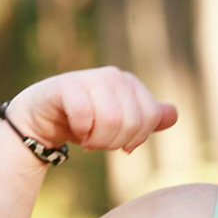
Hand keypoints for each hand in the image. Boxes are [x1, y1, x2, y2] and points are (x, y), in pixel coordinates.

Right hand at [5, 66, 177, 154]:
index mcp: (131, 84)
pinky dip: (80, 130)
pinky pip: (84, 114)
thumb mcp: (121, 122)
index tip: (119, 141)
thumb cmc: (86, 121)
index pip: (150, 118)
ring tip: (87, 137)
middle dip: (114, 142)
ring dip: (97, 139)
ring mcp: (90, 77)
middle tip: (98, 141)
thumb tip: (174, 114)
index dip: (136, 139)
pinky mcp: (66, 85)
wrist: (43, 118)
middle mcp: (114, 76)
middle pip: (131, 122)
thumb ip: (147, 119)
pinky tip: (74, 129)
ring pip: (110, 119)